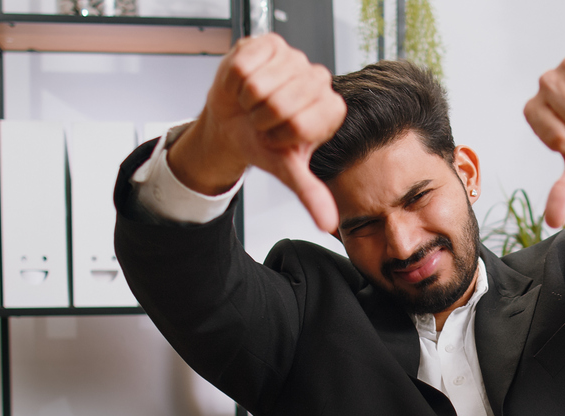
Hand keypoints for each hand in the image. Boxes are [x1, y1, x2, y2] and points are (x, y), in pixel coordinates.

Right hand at [168, 34, 346, 231]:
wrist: (234, 121)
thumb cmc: (263, 142)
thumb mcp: (286, 170)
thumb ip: (310, 194)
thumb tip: (327, 224)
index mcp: (331, 109)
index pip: (301, 125)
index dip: (281, 136)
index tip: (279, 137)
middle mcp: (319, 79)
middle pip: (280, 105)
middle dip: (263, 120)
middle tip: (264, 120)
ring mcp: (295, 58)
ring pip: (260, 86)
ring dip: (248, 100)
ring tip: (254, 103)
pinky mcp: (269, 43)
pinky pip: (244, 66)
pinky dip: (236, 80)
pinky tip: (245, 83)